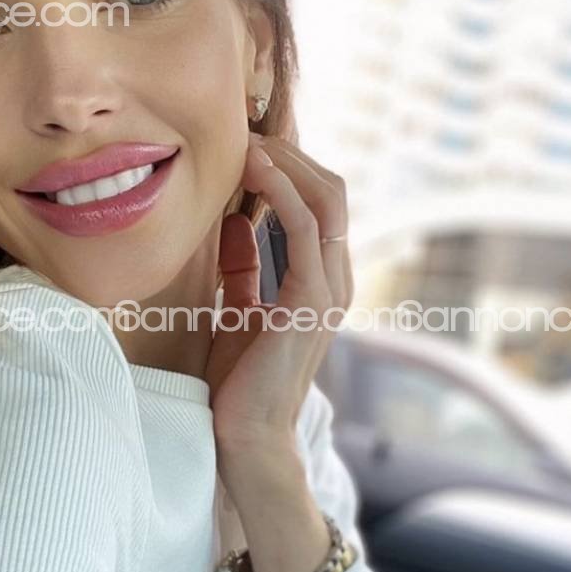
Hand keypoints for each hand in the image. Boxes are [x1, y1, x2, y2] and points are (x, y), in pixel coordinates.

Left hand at [205, 133, 353, 465]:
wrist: (247, 437)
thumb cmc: (239, 383)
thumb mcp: (237, 311)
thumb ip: (241, 270)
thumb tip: (234, 224)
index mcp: (322, 281)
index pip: (321, 203)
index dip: (289, 168)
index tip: (245, 147)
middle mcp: (336, 280)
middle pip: (331, 191)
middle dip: (290, 155)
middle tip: (244, 134)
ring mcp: (330, 289)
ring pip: (325, 199)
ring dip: (286, 163)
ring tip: (247, 143)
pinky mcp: (311, 299)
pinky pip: (304, 226)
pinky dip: (281, 189)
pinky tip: (252, 171)